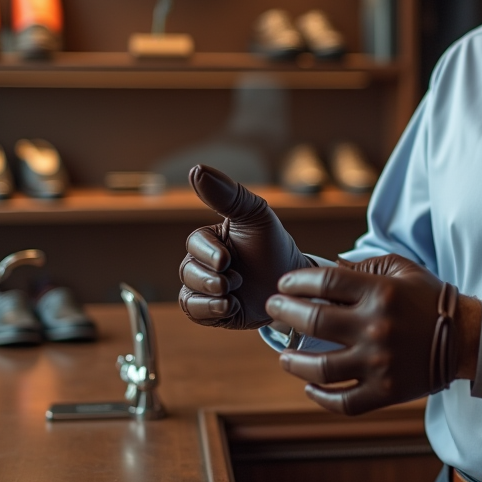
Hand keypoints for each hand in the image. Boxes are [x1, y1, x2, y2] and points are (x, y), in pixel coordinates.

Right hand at [178, 164, 313, 328]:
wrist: (293, 286)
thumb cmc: (273, 246)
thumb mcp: (256, 216)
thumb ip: (228, 194)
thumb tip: (196, 169)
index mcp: (211, 238)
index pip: (195, 243)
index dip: (207, 253)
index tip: (226, 260)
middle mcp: (204, 262)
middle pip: (187, 271)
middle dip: (210, 279)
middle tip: (235, 280)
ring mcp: (206, 287)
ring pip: (188, 294)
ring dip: (212, 296)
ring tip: (235, 295)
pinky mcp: (211, 311)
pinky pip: (194, 312)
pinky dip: (211, 311)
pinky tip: (231, 307)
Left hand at [267, 255, 464, 414]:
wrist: (463, 337)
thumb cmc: (427, 299)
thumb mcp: (401, 269)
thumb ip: (363, 267)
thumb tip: (325, 270)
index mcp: (380, 292)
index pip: (324, 282)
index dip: (296, 281)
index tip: (284, 285)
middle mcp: (376, 327)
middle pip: (313, 320)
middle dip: (284, 312)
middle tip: (273, 309)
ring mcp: (379, 362)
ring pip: (320, 367)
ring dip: (292, 361)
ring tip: (283, 356)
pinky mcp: (385, 391)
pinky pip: (343, 401)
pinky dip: (320, 397)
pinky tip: (310, 387)